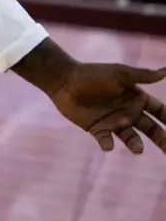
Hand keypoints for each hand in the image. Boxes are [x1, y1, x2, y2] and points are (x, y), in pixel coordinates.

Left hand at [48, 62, 165, 153]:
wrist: (64, 80)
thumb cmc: (93, 75)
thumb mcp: (119, 74)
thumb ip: (142, 76)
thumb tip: (165, 71)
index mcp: (137, 98)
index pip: (160, 111)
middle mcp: (129, 112)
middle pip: (151, 129)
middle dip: (162, 139)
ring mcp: (114, 122)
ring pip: (131, 138)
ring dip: (135, 144)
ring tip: (138, 149)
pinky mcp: (97, 129)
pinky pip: (106, 140)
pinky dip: (108, 144)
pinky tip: (108, 145)